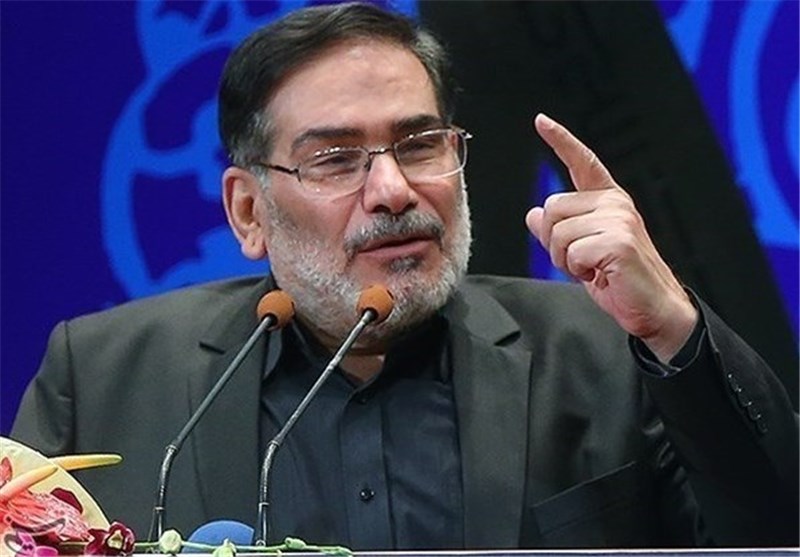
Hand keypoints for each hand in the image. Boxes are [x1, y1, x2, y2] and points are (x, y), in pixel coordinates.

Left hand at [526, 114, 697, 361]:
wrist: (654, 309)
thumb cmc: (620, 280)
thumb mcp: (580, 253)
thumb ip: (557, 231)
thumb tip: (532, 214)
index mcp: (608, 200)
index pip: (582, 162)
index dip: (560, 140)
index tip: (541, 121)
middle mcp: (615, 203)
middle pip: (552, 207)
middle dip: (553, 241)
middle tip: (580, 260)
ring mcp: (618, 219)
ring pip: (558, 232)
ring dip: (564, 259)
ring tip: (592, 268)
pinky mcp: (618, 241)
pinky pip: (571, 253)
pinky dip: (577, 270)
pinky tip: (599, 274)